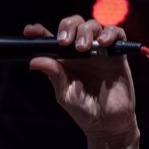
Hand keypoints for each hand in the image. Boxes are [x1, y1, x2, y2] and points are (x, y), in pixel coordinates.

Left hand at [26, 17, 137, 142]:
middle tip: (64, 41)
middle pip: (73, 24)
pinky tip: (103, 43)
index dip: (40, 32)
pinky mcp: (117, 54)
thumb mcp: (65, 94)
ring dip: (86, 31)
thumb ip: (54, 75)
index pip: (50, 39)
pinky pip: (116, 33)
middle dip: (68, 27)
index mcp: (64, 59)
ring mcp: (99, 51)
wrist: (108, 123)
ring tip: (84, 48)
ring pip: (93, 26)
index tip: (30, 31)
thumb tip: (35, 61)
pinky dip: (110, 33)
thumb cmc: (84, 110)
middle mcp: (80, 51)